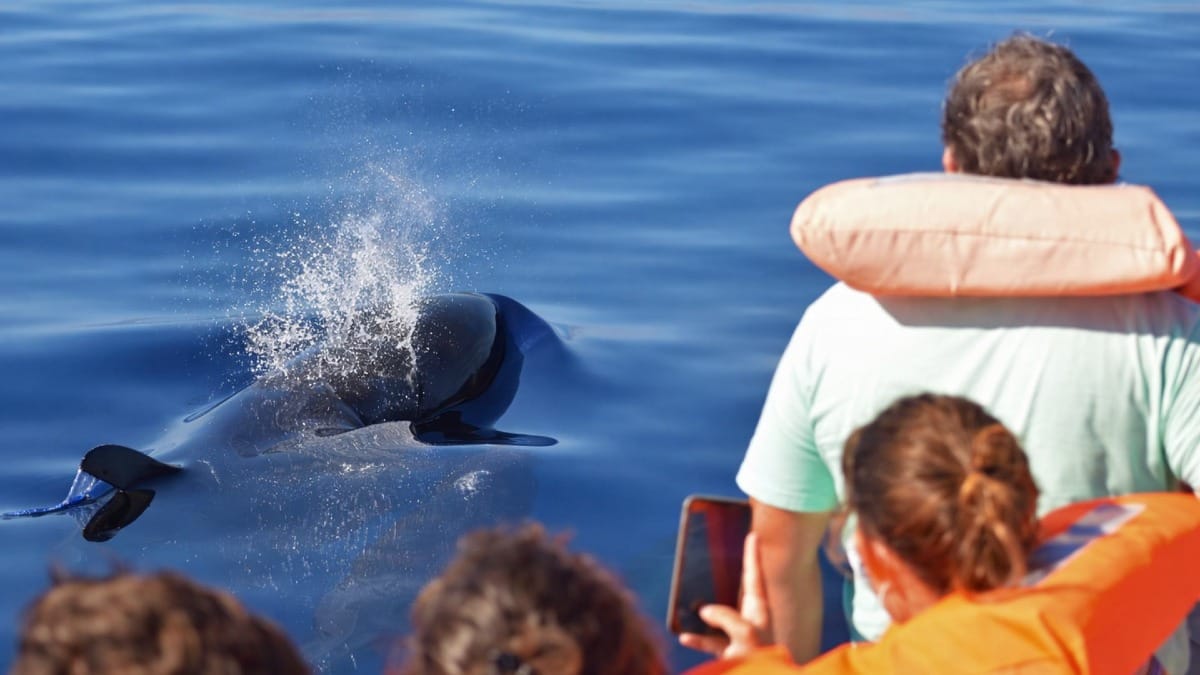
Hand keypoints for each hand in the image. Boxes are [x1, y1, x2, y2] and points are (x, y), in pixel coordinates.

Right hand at [679, 533, 771, 658]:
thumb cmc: (760, 662)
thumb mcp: (744, 635)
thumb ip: (726, 617)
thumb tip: (705, 611)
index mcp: (760, 614)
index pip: (755, 578)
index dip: (753, 556)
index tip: (753, 535)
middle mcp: (751, 623)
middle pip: (738, 593)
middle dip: (731, 577)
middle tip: (724, 559)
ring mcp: (740, 640)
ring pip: (720, 618)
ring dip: (705, 612)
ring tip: (692, 603)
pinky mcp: (731, 655)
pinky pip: (710, 643)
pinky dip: (697, 639)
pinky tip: (684, 636)